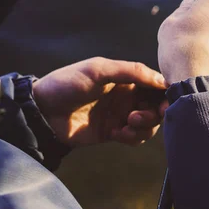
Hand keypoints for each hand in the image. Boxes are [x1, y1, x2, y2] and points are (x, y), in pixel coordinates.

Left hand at [32, 57, 168, 146]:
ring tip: (126, 126)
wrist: (42, 113)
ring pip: (149, 124)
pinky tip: (116, 135)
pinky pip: (135, 137)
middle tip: (137, 117)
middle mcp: (128, 95)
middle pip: (156, 105)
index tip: (165, 103)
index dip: (165, 93)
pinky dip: (132, 137)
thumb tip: (160, 78)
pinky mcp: (114, 132)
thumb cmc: (67, 84)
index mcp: (126, 77)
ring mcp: (121, 114)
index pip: (156, 84)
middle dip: (154, 113)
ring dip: (144, 127)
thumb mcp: (98, 70)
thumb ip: (130, 71)